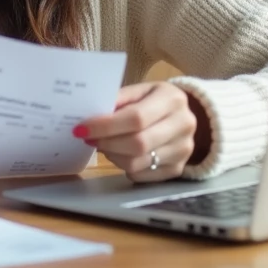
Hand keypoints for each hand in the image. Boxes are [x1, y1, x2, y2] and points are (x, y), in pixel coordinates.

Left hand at [73, 82, 207, 181]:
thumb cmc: (154, 100)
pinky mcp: (178, 169)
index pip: (136, 118)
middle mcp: (184, 125)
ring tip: (104, 145)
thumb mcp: (140, 91)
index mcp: (172, 99)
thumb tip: (90, 114)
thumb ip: (118, 100)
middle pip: (138, 144)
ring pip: (137, 163)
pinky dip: (124, 167)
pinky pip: (141, 176)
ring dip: (113, 156)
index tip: (82, 128)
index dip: (106, 126)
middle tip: (89, 139)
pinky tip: (120, 154)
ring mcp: (183, 150)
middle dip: (106, 143)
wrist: (184, 116)